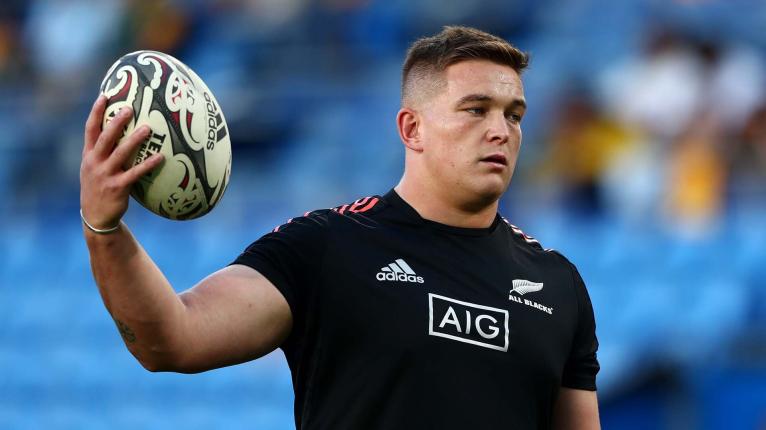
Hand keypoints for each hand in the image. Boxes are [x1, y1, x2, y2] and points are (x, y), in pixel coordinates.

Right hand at [79, 96, 163, 229]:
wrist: (95, 216)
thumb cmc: (99, 187)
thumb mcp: (93, 168)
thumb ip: (101, 152)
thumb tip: (119, 131)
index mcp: (88, 155)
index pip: (90, 129)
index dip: (96, 112)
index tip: (105, 95)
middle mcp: (94, 163)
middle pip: (105, 138)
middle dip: (116, 122)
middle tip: (129, 108)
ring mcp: (105, 175)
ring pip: (120, 153)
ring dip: (134, 140)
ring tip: (147, 128)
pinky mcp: (117, 187)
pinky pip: (135, 173)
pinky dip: (148, 165)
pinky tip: (160, 158)